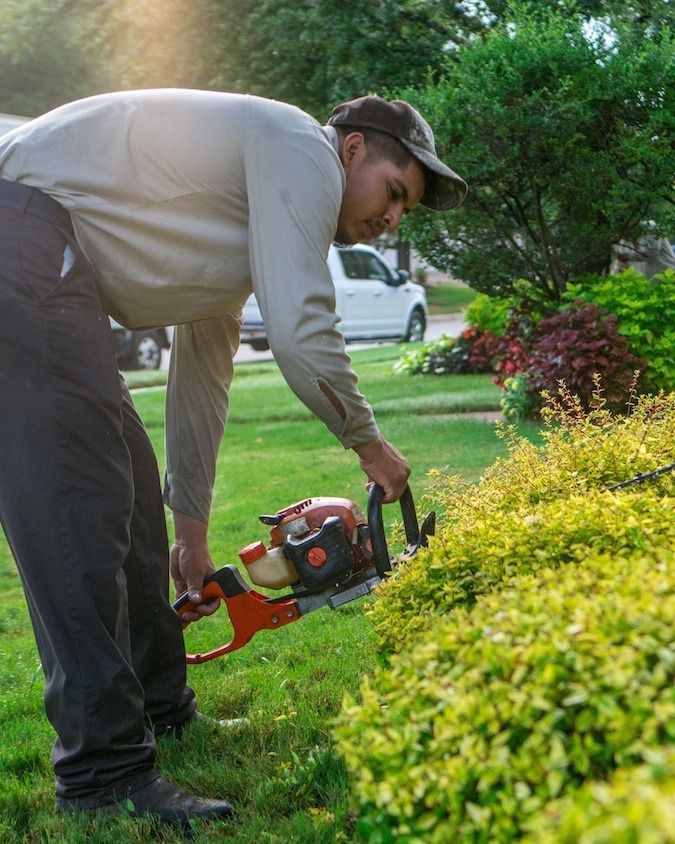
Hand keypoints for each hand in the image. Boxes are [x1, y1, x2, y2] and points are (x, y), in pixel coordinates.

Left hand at [170, 510, 219, 626]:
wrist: (185, 544)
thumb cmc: (195, 555)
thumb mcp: (195, 572)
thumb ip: (195, 587)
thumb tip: (196, 601)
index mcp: (212, 586)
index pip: (214, 603)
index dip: (208, 610)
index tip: (199, 610)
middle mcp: (204, 589)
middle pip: (201, 607)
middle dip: (195, 614)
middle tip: (187, 616)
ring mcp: (193, 589)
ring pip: (191, 606)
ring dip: (186, 613)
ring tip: (180, 620)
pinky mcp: (183, 587)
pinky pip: (181, 600)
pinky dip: (178, 607)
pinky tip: (175, 612)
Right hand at [353, 436, 410, 502]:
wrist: (371, 445)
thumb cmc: (372, 450)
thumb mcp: (382, 462)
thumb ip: (385, 472)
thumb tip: (377, 482)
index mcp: (404, 466)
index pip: (399, 483)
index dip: (387, 486)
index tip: (377, 483)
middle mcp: (406, 472)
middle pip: (398, 490)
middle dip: (384, 491)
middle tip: (371, 485)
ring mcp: (401, 479)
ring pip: (394, 496)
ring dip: (381, 494)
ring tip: (369, 485)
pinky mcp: (394, 484)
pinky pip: (390, 498)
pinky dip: (380, 498)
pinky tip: (369, 487)